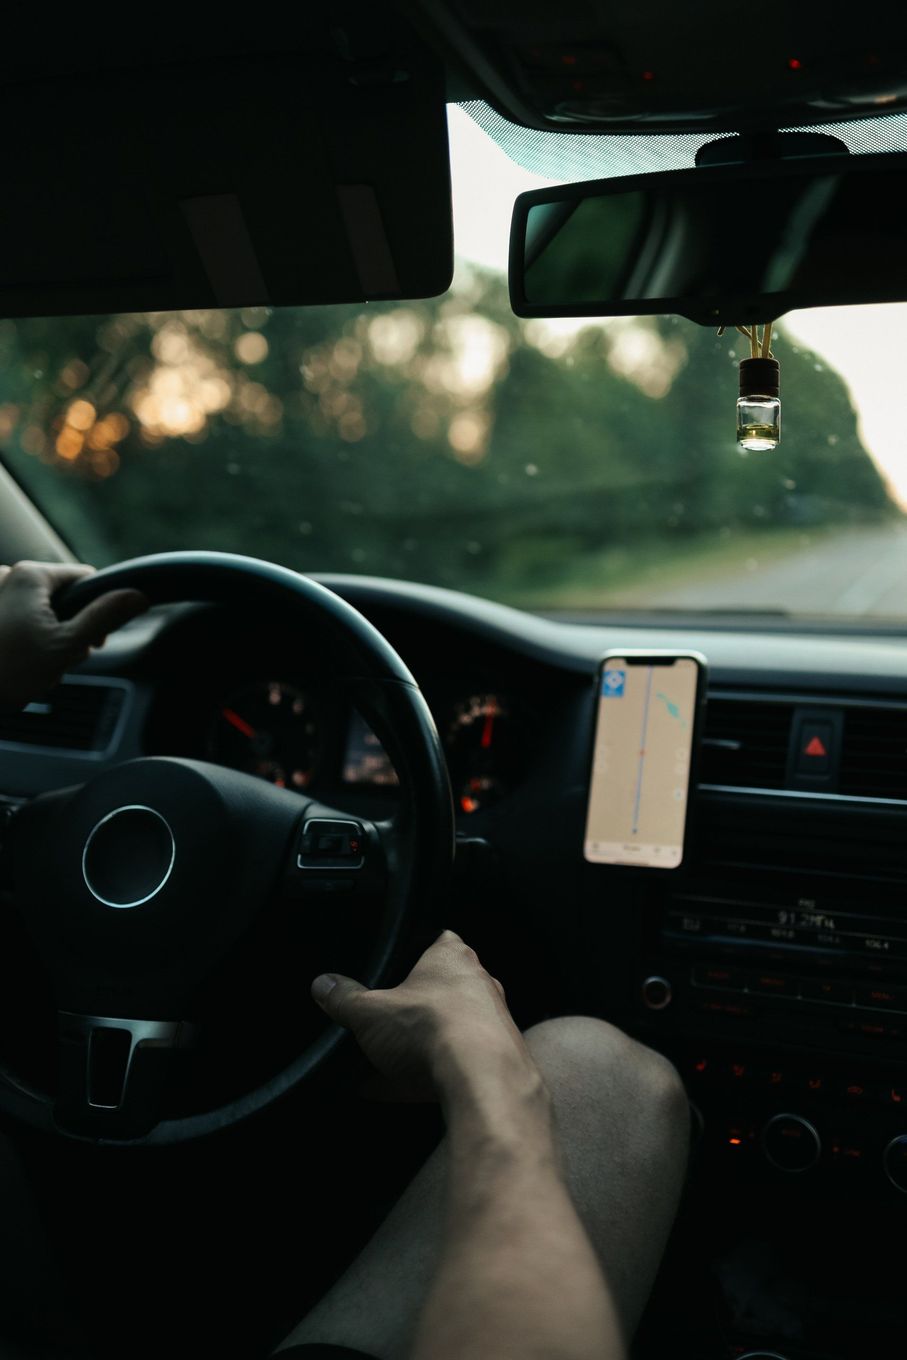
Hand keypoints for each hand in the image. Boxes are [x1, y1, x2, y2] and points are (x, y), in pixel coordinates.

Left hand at [0, 561, 147, 709]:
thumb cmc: (6, 671)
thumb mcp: (66, 646)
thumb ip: (104, 618)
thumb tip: (136, 596)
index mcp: (30, 576)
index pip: (85, 579)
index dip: (98, 610)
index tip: (94, 640)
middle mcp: (7, 576)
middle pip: (60, 598)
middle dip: (67, 630)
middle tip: (59, 659)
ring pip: (39, 612)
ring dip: (45, 639)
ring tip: (33, 666)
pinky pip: (16, 621)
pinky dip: (23, 641)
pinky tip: (16, 664)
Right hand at [312, 930, 538, 1102]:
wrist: (483, 1080)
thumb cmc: (432, 1028)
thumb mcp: (370, 1012)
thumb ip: (344, 998)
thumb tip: (323, 986)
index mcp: (451, 955)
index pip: (431, 939)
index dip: (407, 953)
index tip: (387, 971)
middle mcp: (479, 982)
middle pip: (437, 989)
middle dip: (407, 1009)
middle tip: (378, 1025)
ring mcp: (493, 1021)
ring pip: (446, 1029)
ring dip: (417, 1046)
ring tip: (378, 1066)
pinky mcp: (496, 1059)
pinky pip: (455, 1064)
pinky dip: (427, 1076)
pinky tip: (394, 1092)